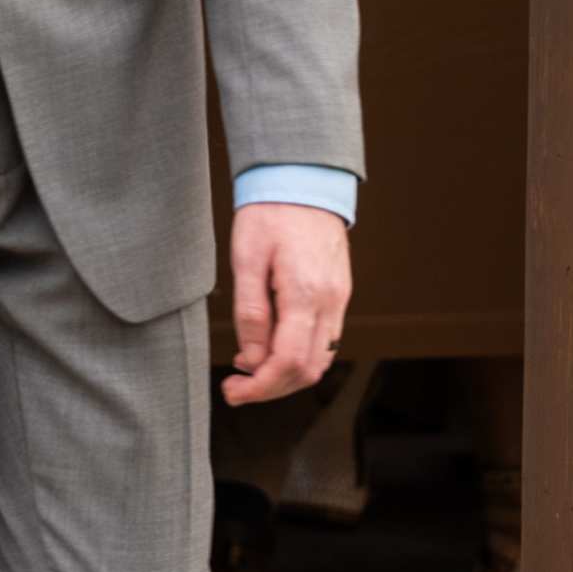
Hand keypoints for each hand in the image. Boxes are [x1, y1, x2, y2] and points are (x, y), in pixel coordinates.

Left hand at [220, 202, 350, 407]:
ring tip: (249, 369)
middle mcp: (330, 303)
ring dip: (286, 374)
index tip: (233, 391)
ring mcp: (339, 299)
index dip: (261, 388)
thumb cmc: (270, 213)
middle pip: (308, 370)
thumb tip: (252, 358)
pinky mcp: (339, 294)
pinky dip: (300, 355)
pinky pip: (324, 339)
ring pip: (320, 359)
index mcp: (306, 294)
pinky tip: (271, 347)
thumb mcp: (246, 256)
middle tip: (236, 387)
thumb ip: (250, 311)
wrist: (303, 180)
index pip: (289, 363)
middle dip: (271, 388)